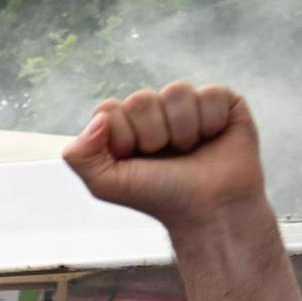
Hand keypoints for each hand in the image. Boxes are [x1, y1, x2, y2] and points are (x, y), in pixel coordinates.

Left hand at [63, 82, 265, 230]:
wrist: (208, 209)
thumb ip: (79, 156)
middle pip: (141, 99)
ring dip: (182, 130)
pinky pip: (209, 93)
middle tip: (164, 157)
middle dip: (152, 135)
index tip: (134, 160)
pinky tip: (212, 139)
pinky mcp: (221, 101)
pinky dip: (210, 123)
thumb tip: (99, 118)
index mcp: (123, 126)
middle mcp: (153, 112)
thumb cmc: (158, 197)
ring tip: (188, 151)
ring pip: (176, 91)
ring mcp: (186, 105)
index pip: (108, 109)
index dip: (121, 137)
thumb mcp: (106, 185)